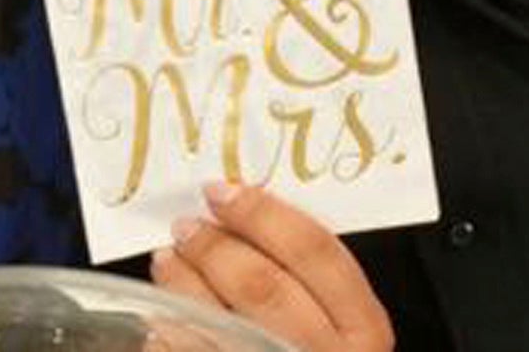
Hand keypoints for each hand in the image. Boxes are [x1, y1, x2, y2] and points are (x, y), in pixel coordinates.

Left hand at [152, 182, 393, 351]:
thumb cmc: (320, 347)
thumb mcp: (341, 317)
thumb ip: (307, 271)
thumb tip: (240, 216)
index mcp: (363, 327)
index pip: (314, 251)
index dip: (262, 214)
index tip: (221, 191)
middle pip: (262, 285)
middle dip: (215, 247)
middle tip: (185, 226)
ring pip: (221, 324)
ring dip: (184, 285)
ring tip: (167, 261)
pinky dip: (172, 333)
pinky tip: (166, 316)